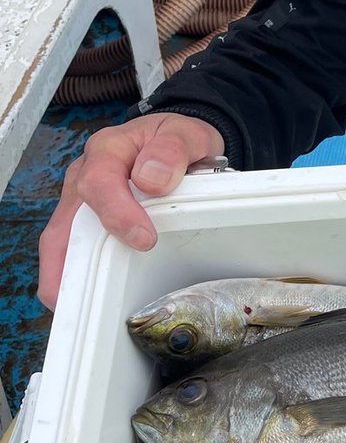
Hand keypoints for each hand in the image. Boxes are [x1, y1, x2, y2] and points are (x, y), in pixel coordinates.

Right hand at [37, 113, 225, 308]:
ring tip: (77, 308)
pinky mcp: (85, 218)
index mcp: (108, 150)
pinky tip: (86, 297)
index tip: (144, 238)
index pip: (98, 182)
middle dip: (75, 260)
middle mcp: (85, 174)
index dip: (117, 213)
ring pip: (60, 240)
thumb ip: (172, 149)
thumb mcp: (187, 134)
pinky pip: (71, 248)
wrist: (177, 141)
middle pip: (67, 221)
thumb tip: (150, 179)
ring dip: (66, 274)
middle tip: (98, 291)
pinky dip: (74, 273)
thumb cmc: (178, 139)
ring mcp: (80, 199)